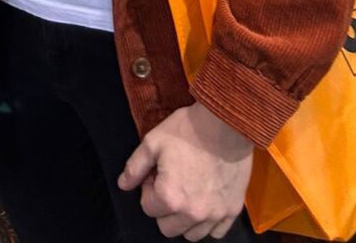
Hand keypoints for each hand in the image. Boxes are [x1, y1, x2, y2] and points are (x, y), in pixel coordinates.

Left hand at [118, 102, 253, 238]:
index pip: (148, 208)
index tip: (157, 173)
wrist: (225, 123)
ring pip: (192, 234)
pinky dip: (208, 223)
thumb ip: (135, 167)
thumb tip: (123, 184)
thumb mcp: (153, 142)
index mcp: (170, 197)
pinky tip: (205, 201)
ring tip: (188, 191)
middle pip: (167, 227)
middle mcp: (193, 213)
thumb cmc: (188, 130)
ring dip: (185, 219)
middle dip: (164, 208)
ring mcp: (215, 215)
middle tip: (170, 182)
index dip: (149, 189)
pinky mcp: (232, 211)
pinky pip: (217, 232)